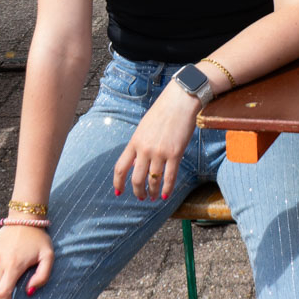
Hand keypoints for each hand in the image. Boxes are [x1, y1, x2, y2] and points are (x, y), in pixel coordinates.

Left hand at [112, 83, 199, 201]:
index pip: (120, 168)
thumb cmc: (162, 112)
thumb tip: (137, 163)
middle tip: (141, 197)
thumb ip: (139, 145)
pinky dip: (167, 189)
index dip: (118, 183)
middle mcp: (144, 149)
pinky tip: (165, 195)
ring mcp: (160, 152)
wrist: (179, 101)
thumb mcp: (144, 128)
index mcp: (134, 142)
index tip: (119, 192)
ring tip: (153, 197)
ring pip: (153, 180)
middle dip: (137, 191)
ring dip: (152, 192)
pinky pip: (169, 177)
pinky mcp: (175, 154)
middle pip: (136, 179)